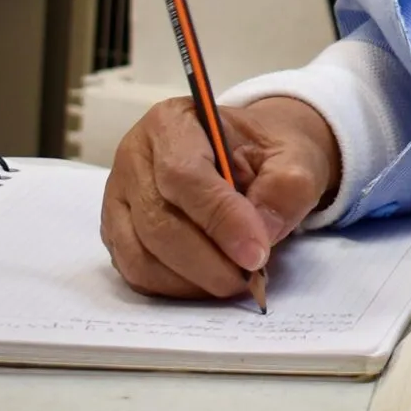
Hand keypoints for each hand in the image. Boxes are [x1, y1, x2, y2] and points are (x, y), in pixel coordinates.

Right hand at [101, 96, 340, 298]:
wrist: (247, 156)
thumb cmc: (264, 151)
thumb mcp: (293, 155)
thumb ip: (286, 187)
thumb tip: (262, 234)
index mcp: (172, 123)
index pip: (184, 176)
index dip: (221, 219)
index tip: (255, 253)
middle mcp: (134, 158)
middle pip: (158, 222)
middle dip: (208, 261)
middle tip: (249, 279)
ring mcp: (118, 198)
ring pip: (141, 255)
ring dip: (191, 280)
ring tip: (235, 281)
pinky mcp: (117, 233)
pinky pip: (137, 272)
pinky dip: (175, 287)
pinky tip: (209, 282)